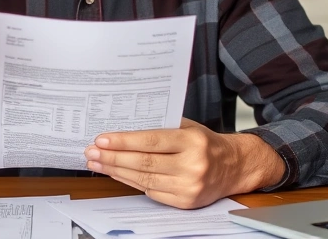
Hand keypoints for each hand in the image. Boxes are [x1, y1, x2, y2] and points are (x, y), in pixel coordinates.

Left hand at [84, 118, 285, 208]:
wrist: (235, 167)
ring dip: (116, 171)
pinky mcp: (185, 202)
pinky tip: (117, 174)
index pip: (151, 141)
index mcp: (192, 141)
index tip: (102, 139)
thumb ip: (161, 126)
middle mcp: (192, 165)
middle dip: (113, 157)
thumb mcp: (188, 126)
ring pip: (144, 179)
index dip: (124, 141)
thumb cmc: (206, 143)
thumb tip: (123, 127)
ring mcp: (189, 186)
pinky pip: (151, 192)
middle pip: (144, 162)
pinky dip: (131, 182)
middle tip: (92, 152)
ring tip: (98, 163)